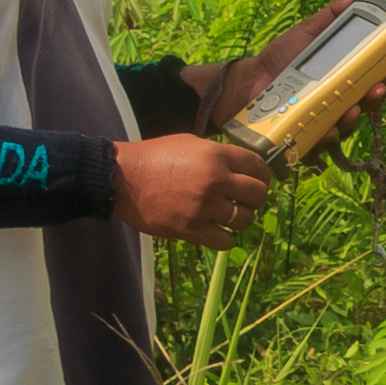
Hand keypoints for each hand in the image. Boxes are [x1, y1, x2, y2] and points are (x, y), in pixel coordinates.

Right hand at [114, 133, 271, 248]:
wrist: (122, 179)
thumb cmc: (153, 157)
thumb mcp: (190, 143)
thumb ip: (217, 154)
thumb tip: (238, 166)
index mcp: (217, 156)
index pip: (257, 166)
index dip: (263, 175)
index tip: (261, 181)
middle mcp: (215, 180)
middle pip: (257, 194)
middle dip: (256, 198)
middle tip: (247, 201)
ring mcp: (204, 206)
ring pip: (244, 219)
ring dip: (242, 219)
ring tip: (231, 217)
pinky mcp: (190, 229)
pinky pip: (224, 241)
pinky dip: (225, 239)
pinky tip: (218, 232)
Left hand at [198, 3, 385, 157]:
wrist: (249, 82)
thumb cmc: (280, 57)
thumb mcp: (306, 32)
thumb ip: (330, 17)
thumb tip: (355, 0)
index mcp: (344, 76)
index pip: (373, 79)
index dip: (385, 77)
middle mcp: (339, 99)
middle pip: (368, 102)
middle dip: (376, 98)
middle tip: (376, 90)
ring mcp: (325, 118)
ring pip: (350, 123)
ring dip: (356, 117)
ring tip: (351, 110)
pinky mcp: (308, 134)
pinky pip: (324, 139)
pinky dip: (330, 135)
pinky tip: (329, 128)